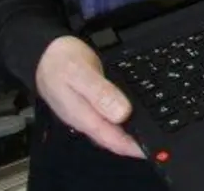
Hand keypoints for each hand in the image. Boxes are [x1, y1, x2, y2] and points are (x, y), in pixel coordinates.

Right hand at [34, 36, 143, 158]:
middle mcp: (87, 119)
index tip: (153, 149)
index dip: (134, 147)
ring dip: (132, 132)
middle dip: (136, 143)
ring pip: (114, 129)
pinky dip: (126, 119)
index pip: (112, 139)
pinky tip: (137, 117)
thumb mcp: (80, 74)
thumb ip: (100, 94)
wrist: (45, 54)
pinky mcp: (93, 105)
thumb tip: (122, 113)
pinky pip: (111, 118)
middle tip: (158, 144)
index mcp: (83, 116)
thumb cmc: (60, 63)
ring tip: (153, 134)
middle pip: (114, 138)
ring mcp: (89, 113)